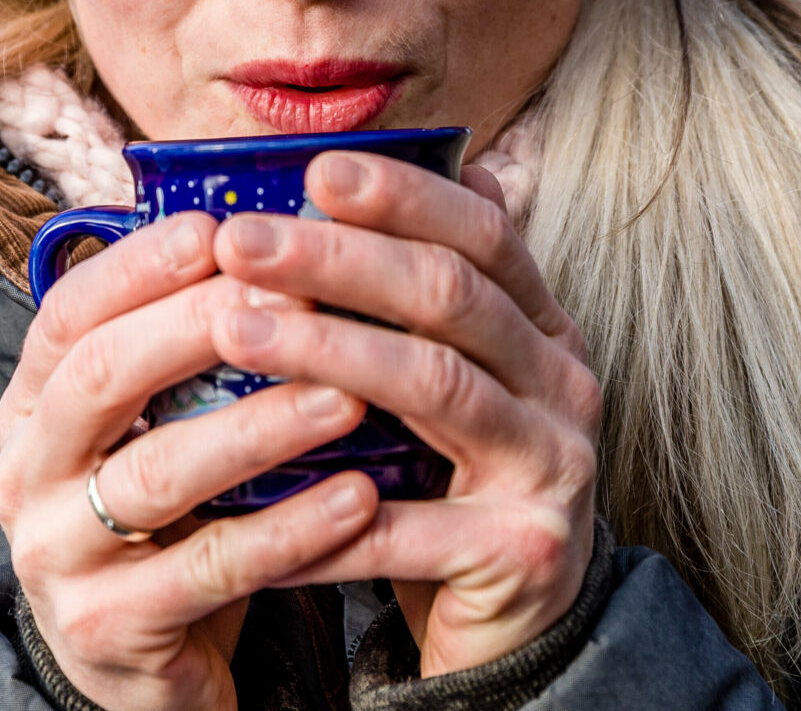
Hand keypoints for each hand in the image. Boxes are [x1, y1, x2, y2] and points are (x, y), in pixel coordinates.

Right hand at [0, 212, 378, 710]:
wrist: (144, 670)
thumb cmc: (168, 521)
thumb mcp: (153, 429)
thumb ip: (184, 348)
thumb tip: (272, 232)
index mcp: (30, 407)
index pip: (67, 314)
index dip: (137, 266)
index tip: (217, 225)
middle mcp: (25, 473)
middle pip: (99, 377)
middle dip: (196, 326)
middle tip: (293, 294)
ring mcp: (57, 554)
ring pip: (157, 472)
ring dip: (258, 427)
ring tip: (348, 395)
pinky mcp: (109, 627)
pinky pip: (210, 566)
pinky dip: (289, 528)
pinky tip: (357, 497)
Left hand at [210, 154, 602, 677]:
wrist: (513, 631)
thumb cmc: (451, 486)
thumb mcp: (447, 379)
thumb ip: (415, 296)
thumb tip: (353, 170)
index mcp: (543, 330)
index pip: (482, 235)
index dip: (404, 195)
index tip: (314, 170)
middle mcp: (564, 385)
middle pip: (451, 297)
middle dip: (338, 258)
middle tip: (240, 238)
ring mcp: (554, 467)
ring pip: (434, 386)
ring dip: (326, 351)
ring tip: (235, 329)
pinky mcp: (526, 551)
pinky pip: (407, 525)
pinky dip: (324, 511)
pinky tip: (250, 497)